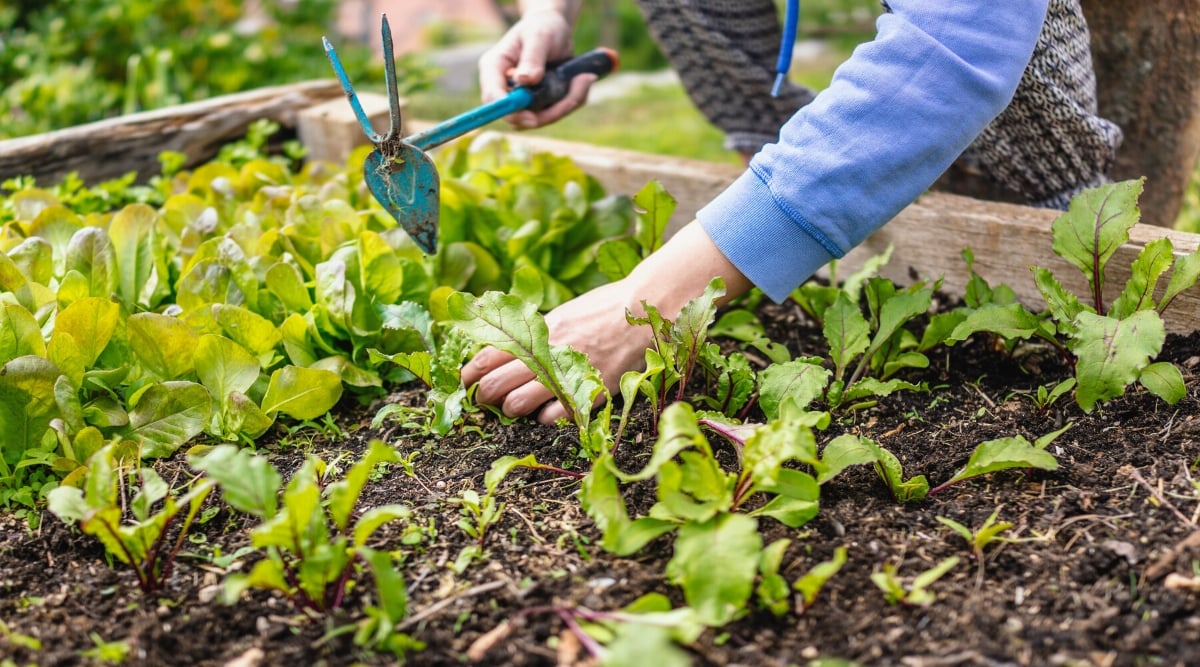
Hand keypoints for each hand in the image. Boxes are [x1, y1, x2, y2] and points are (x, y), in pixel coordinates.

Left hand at [461, 221, 753, 424]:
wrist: (645, 307)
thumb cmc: (604, 309)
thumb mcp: (563, 314)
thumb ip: (537, 332)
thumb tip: (507, 347)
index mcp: (538, 330)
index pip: (489, 354)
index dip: (472, 371)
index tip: (465, 380)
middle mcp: (547, 351)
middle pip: (497, 383)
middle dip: (485, 395)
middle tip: (484, 400)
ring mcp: (568, 371)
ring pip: (518, 403)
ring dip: (512, 409)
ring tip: (514, 408)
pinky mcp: (590, 389)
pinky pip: (554, 416)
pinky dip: (546, 418)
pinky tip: (547, 414)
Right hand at [477, 9, 594, 128]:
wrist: (556, 30)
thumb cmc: (543, 27)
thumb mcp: (539, 36)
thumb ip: (532, 57)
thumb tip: (524, 81)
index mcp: (495, 68)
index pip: (492, 96)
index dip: (508, 110)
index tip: (532, 116)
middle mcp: (504, 88)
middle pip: (516, 116)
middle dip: (547, 113)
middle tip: (574, 95)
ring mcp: (521, 100)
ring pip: (539, 119)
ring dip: (565, 105)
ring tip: (583, 79)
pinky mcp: (539, 105)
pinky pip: (555, 114)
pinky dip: (572, 100)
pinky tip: (582, 80)